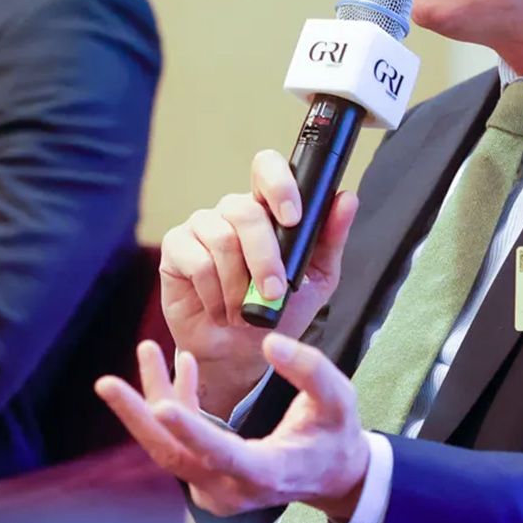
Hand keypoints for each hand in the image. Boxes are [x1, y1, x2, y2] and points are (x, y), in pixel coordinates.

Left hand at [95, 335, 371, 520]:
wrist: (330, 474)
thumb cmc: (334, 435)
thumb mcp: (339, 399)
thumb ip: (310, 370)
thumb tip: (270, 343)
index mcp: (266, 473)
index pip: (223, 455)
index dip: (192, 431)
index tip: (162, 406)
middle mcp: (231, 489)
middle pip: (174, 456)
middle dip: (138, 417)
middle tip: (106, 384)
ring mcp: (214, 488)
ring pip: (169, 445)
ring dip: (152, 399)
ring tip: (147, 350)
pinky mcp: (205, 476)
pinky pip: (179, 440)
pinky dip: (175, 402)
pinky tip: (179, 366)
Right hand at [158, 150, 358, 415]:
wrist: (241, 353)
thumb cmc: (279, 311)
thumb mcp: (316, 279)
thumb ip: (330, 238)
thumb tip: (347, 198)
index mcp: (268, 210)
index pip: (267, 169)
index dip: (278, 185)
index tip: (293, 218)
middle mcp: (232, 211)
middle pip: (245, 211)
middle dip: (265, 257)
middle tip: (275, 293)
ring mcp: (201, 227)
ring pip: (222, 239)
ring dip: (239, 285)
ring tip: (244, 312)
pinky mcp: (176, 249)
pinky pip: (197, 262)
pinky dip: (215, 295)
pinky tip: (220, 310)